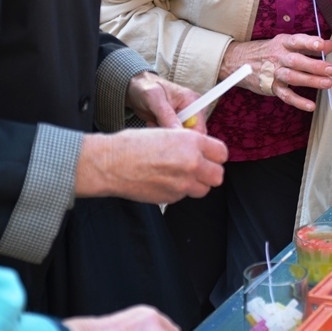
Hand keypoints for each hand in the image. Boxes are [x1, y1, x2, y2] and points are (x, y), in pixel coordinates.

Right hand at [76, 129, 227, 203]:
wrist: (110, 164)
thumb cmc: (132, 145)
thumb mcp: (166, 133)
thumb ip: (188, 143)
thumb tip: (201, 150)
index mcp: (191, 142)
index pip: (222, 153)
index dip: (215, 155)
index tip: (210, 157)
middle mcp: (192, 163)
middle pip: (218, 175)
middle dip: (210, 173)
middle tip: (199, 169)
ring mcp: (182, 183)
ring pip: (204, 189)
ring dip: (196, 184)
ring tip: (180, 175)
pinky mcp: (172, 197)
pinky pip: (185, 196)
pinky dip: (179, 191)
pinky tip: (164, 181)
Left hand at [125, 71, 206, 134]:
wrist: (136, 88)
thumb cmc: (145, 87)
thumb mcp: (154, 98)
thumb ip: (167, 115)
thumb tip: (179, 131)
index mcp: (193, 101)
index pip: (199, 128)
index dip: (185, 137)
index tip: (168, 135)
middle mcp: (193, 110)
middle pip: (191, 134)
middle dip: (172, 133)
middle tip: (156, 124)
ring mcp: (185, 117)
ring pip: (180, 136)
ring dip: (166, 133)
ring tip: (153, 122)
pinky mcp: (177, 122)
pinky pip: (173, 135)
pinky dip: (163, 132)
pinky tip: (154, 123)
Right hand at [222, 36, 331, 111]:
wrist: (238, 62)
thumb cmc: (267, 51)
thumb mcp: (284, 43)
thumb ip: (308, 45)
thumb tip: (330, 45)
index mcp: (283, 43)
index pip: (298, 41)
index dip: (311, 42)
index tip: (324, 44)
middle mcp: (278, 57)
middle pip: (296, 61)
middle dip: (315, 65)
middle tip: (331, 69)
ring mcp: (273, 73)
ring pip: (292, 77)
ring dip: (310, 81)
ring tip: (327, 84)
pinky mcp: (271, 87)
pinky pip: (285, 95)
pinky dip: (298, 101)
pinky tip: (311, 106)